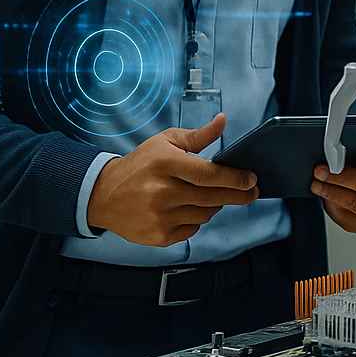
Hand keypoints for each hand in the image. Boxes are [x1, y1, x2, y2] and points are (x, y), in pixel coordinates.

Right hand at [85, 114, 258, 246]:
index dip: (235, 178)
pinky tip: (188, 208)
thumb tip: (223, 120)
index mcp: (164, 164)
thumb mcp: (165, 142)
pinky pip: (192, 229)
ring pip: (205, 214)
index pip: (209, 174)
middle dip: (238, 195)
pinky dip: (197, 219)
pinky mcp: (158, 236)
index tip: (251, 179)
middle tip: (252, 192)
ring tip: (211, 195)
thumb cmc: (140, 165)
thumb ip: (198, 135)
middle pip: (212, 197)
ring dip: (214, 205)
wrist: (103, 195)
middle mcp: (161, 191)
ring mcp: (159, 216)